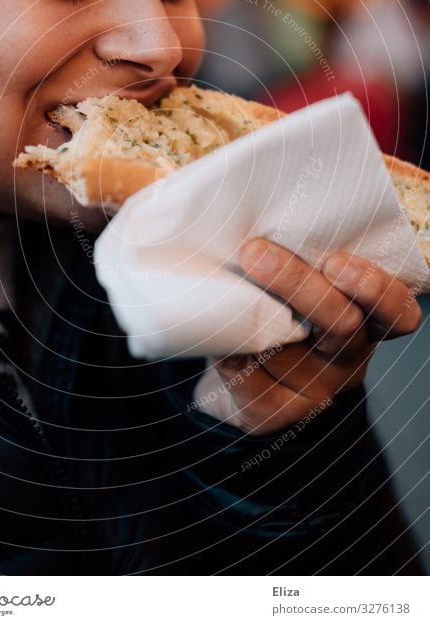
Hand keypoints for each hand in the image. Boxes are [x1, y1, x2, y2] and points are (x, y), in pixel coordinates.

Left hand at [211, 238, 421, 434]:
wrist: (240, 362)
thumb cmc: (275, 300)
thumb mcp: (298, 274)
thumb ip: (298, 247)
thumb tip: (256, 204)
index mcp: (366, 317)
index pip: (397, 312)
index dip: (375, 289)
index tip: (335, 260)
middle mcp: (348, 354)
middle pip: (343, 324)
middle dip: (299, 285)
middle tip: (256, 252)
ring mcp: (317, 388)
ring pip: (297, 359)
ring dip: (260, 320)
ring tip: (227, 292)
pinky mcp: (280, 413)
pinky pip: (260, 393)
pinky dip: (235, 364)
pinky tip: (219, 343)